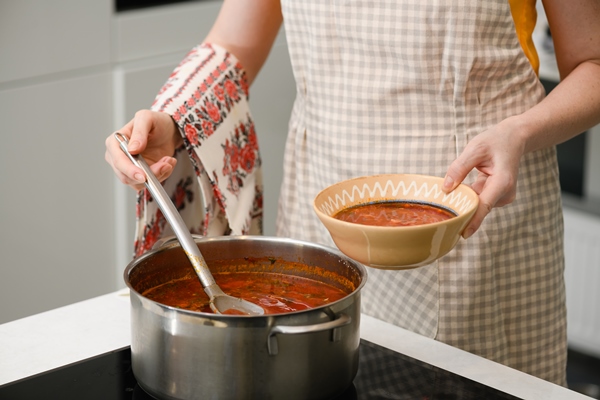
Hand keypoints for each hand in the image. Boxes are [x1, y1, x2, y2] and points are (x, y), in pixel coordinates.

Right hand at [105, 110, 182, 190]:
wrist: (168, 131)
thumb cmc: (155, 122)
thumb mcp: (147, 118)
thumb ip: (139, 132)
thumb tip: (132, 149)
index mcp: (114, 143)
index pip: (118, 161)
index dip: (129, 170)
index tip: (142, 175)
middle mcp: (118, 158)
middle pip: (126, 176)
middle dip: (148, 174)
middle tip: (165, 165)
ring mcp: (129, 168)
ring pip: (138, 183)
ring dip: (158, 174)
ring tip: (169, 160)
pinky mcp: (140, 175)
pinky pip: (149, 183)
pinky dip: (162, 175)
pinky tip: (168, 163)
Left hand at [442, 117, 525, 237]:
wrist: (514, 138)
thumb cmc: (496, 141)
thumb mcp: (475, 149)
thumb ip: (459, 168)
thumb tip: (446, 189)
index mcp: (502, 181)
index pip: (485, 205)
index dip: (473, 220)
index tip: (463, 234)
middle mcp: (505, 192)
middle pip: (479, 207)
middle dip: (461, 207)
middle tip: (440, 206)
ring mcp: (502, 196)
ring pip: (477, 204)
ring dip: (463, 199)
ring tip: (453, 188)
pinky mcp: (497, 196)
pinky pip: (478, 200)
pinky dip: (468, 196)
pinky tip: (461, 188)